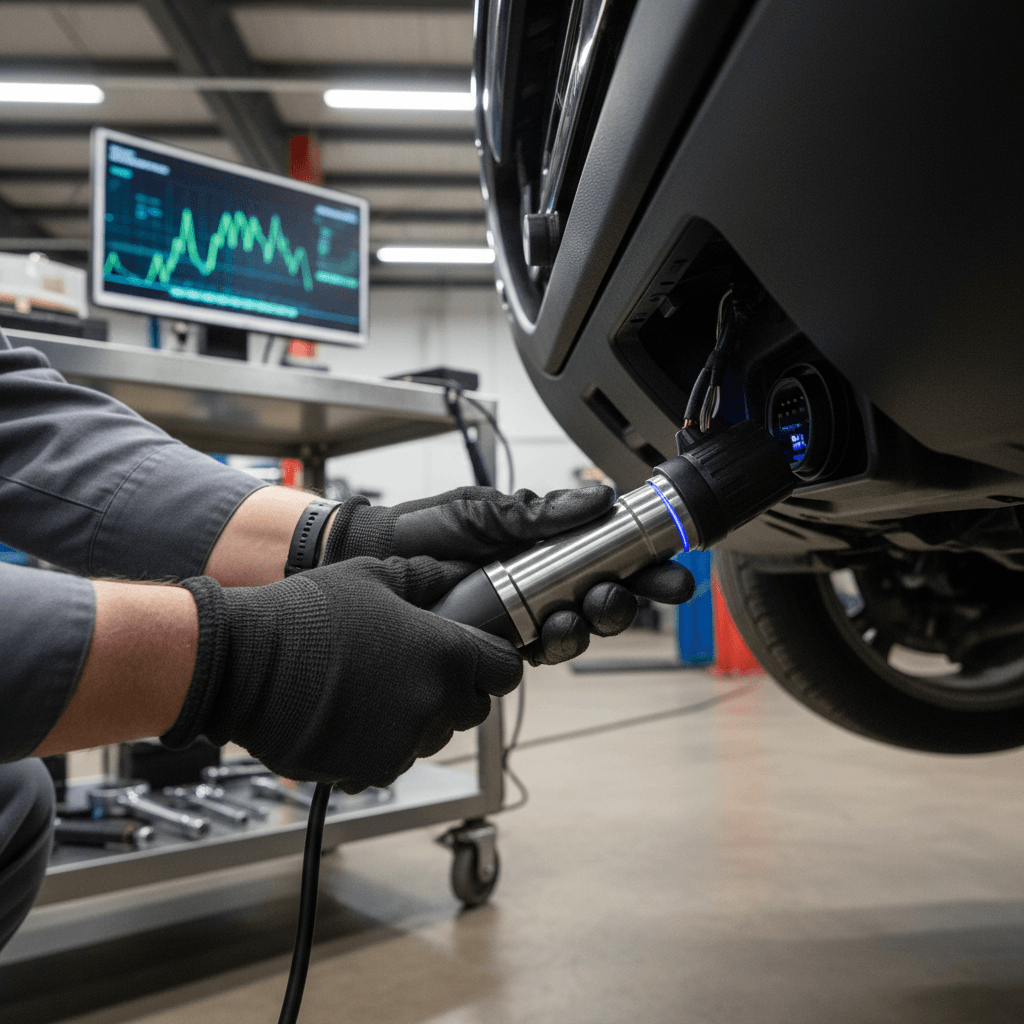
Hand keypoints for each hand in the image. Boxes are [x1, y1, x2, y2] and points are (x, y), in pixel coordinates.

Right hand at [162, 557, 521, 791]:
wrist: (244, 664)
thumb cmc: (306, 615)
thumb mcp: (373, 575)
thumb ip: (427, 576)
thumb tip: (457, 573)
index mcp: (447, 653)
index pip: (506, 671)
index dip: (493, 661)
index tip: (477, 657)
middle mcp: (435, 703)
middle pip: (473, 708)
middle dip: (455, 691)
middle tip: (415, 668)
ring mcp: (404, 742)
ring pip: (433, 736)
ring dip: (417, 717)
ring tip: (374, 688)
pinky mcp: (372, 770)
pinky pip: (397, 759)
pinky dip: (383, 743)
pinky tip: (352, 714)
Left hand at [322, 486, 694, 664]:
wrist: (371, 557)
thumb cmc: (423, 529)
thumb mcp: (482, 510)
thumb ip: (538, 512)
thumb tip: (597, 498)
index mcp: (541, 546)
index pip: (606, 557)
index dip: (644, 567)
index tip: (674, 571)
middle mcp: (537, 583)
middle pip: (602, 599)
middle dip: (627, 599)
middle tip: (632, 593)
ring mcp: (520, 615)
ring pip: (577, 628)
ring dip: (594, 623)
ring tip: (588, 609)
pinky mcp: (499, 643)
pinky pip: (540, 650)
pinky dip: (556, 642)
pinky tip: (556, 629)